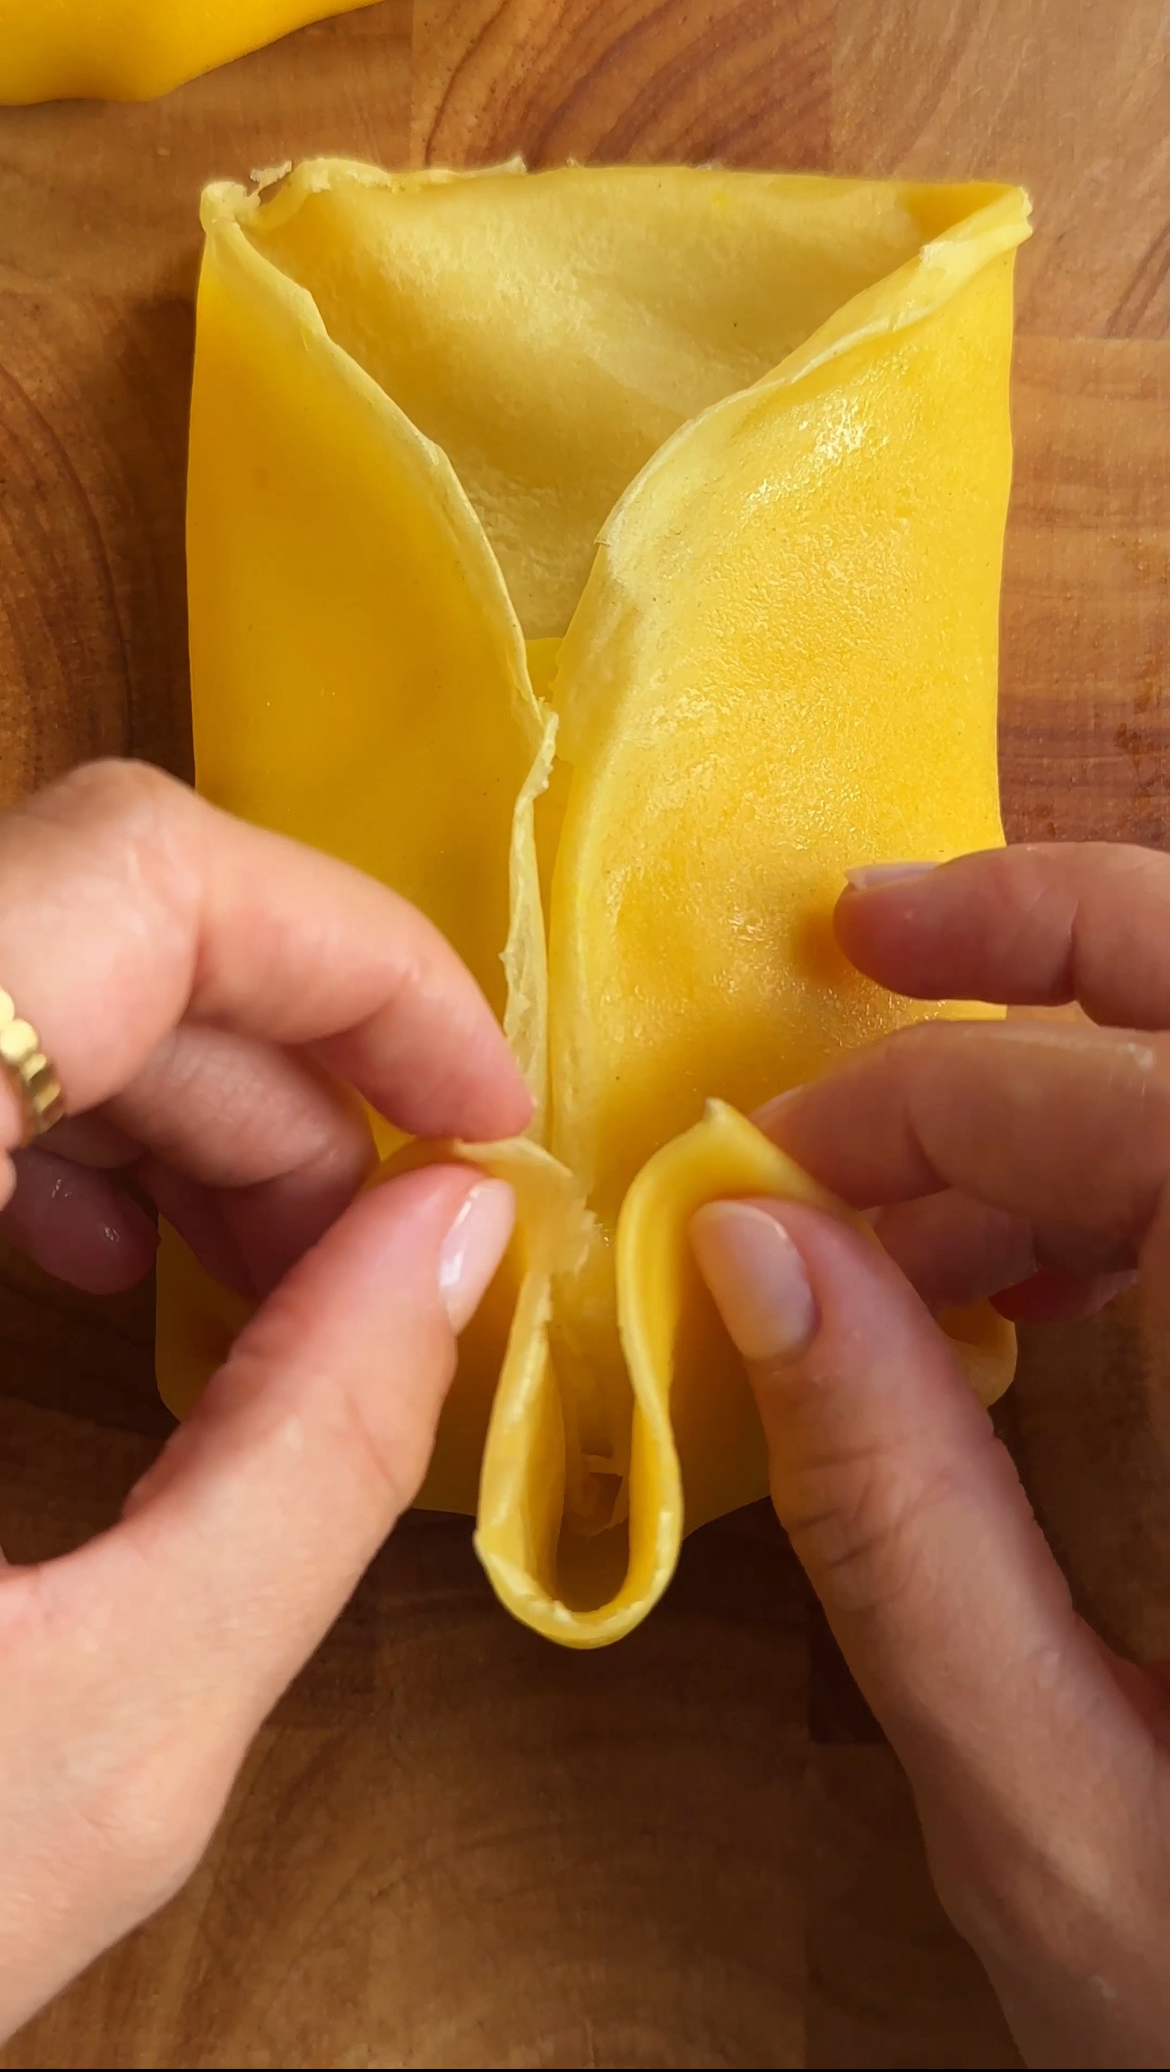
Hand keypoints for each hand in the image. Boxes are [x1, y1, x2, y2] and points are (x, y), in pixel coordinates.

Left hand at [0, 761, 528, 2042]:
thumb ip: (313, 1452)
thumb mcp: (91, 1737)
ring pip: (5, 974)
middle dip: (285, 1075)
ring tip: (262, 1286)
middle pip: (77, 918)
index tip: (477, 1114)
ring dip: (177, 1102)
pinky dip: (46, 1126)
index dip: (355, 962)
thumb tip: (453, 1234)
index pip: (133, 879)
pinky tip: (95, 1263)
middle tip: (385, 1260)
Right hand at [691, 843, 1169, 2069]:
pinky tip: (1040, 1255)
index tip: (768, 1167)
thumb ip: (898, 1514)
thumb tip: (751, 1249)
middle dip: (1062, 923)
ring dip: (1087, 1064)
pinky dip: (1147, 1167)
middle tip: (875, 922)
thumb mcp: (1049, 1804)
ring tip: (911, 1176)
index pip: (1143, 1120)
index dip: (930, 1100)